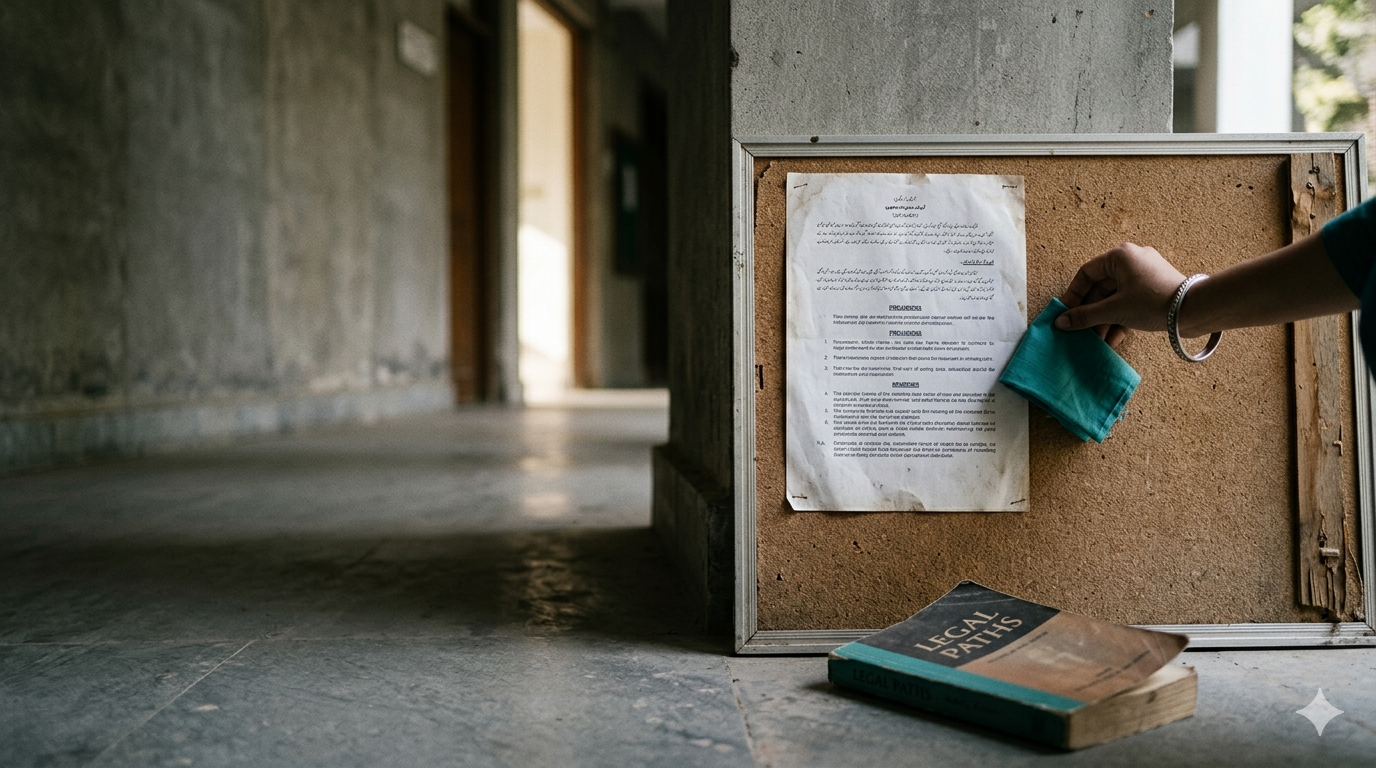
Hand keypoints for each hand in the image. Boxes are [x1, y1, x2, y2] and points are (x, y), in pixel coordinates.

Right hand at [1054, 243, 1186, 347]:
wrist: (1194, 310)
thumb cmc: (1152, 302)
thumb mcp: (1114, 310)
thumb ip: (1085, 316)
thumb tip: (1060, 323)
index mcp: (1120, 256)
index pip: (1087, 273)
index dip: (1073, 295)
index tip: (1066, 314)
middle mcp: (1132, 260)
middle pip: (1101, 288)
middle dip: (1091, 313)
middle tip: (1081, 331)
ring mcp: (1145, 275)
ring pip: (1116, 297)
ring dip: (1105, 320)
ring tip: (1097, 340)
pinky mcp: (1154, 289)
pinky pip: (1130, 302)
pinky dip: (1121, 318)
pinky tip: (1114, 339)